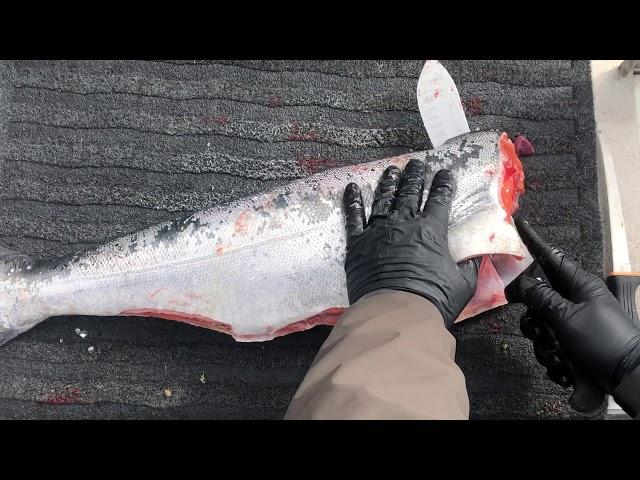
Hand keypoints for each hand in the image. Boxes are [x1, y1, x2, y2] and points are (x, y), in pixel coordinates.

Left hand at [342, 160, 480, 327]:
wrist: (396, 311)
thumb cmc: (432, 299)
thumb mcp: (462, 284)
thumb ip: (469, 268)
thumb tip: (477, 259)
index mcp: (430, 230)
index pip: (439, 199)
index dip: (443, 184)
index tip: (444, 173)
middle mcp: (404, 223)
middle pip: (409, 193)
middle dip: (414, 176)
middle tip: (415, 163)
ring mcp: (378, 231)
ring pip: (383, 200)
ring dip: (388, 183)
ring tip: (391, 171)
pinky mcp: (357, 243)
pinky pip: (353, 218)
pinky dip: (351, 202)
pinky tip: (350, 188)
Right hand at [513, 217, 639, 396]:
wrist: (628, 379)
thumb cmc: (603, 341)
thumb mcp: (567, 317)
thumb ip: (541, 298)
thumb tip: (522, 284)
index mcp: (578, 286)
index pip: (550, 258)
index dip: (533, 242)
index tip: (519, 224)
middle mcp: (575, 302)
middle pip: (537, 299)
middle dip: (533, 319)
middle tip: (538, 330)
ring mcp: (574, 326)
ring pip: (540, 327)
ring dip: (544, 346)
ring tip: (559, 357)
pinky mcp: (573, 347)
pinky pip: (550, 348)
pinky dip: (554, 361)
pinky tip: (565, 370)